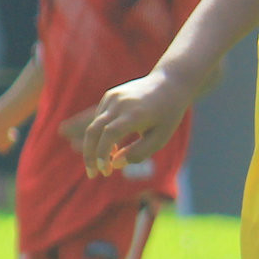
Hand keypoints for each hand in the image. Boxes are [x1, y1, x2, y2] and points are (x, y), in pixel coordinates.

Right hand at [72, 71, 195, 175]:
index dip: (102, 154)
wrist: (169, 84)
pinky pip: (99, 118)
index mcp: (135, 114)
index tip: (104, 171)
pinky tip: (113, 146)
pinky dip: (100, 135)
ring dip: (95, 147)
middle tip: (92, 174)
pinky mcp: (110, 95)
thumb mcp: (160, 139)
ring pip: (94, 125)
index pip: (109, 134)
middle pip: (94, 130)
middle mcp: (120, 103)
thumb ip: (138, 153)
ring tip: (107, 163)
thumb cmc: (167, 116)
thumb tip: (115, 164)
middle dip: (90, 155)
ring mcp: (113, 97)